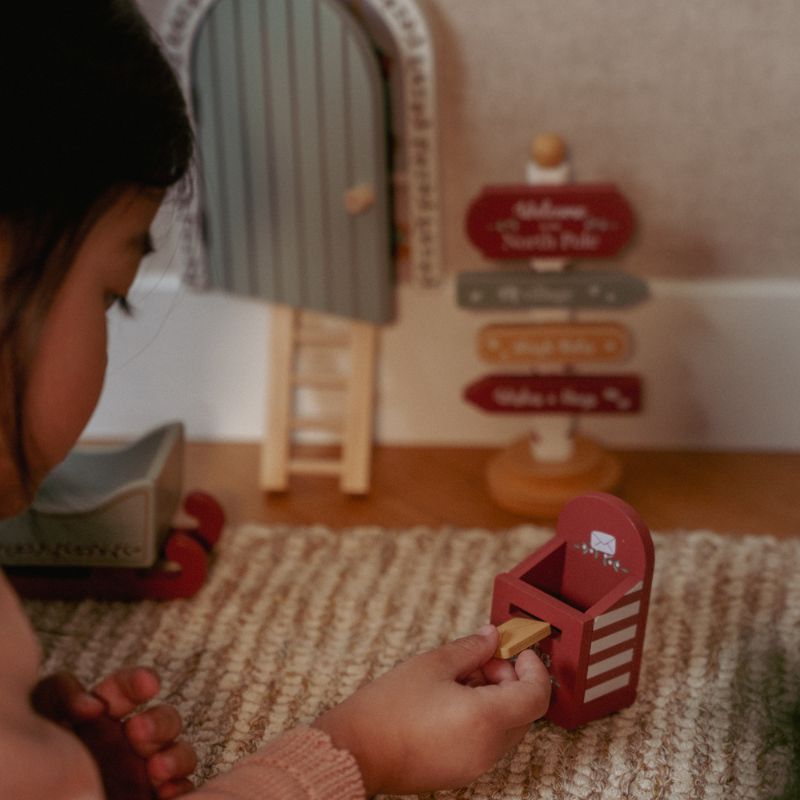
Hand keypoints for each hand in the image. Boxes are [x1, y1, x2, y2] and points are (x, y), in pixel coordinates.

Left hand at [31, 666, 196, 799]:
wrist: (36, 798)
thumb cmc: (38, 759)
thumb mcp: (40, 717)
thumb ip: (61, 696)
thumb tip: (94, 705)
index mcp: (103, 715)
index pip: (129, 688)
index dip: (141, 681)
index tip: (148, 685)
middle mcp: (128, 741)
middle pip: (164, 719)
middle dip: (160, 722)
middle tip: (138, 733)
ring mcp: (142, 771)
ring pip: (180, 752)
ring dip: (175, 755)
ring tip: (156, 769)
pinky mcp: (150, 797)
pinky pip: (182, 789)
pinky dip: (181, 787)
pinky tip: (166, 790)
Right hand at [313, 625, 550, 794]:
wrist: (355, 751)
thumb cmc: (389, 709)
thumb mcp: (432, 664)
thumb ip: (471, 649)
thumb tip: (492, 637)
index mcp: (486, 719)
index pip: (536, 695)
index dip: (534, 668)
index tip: (519, 650)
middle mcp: (489, 748)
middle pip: (524, 711)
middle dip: (510, 679)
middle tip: (481, 659)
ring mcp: (476, 765)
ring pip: (507, 726)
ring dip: (495, 698)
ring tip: (458, 678)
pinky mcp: (462, 773)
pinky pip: (488, 742)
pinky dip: (482, 718)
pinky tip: (450, 700)